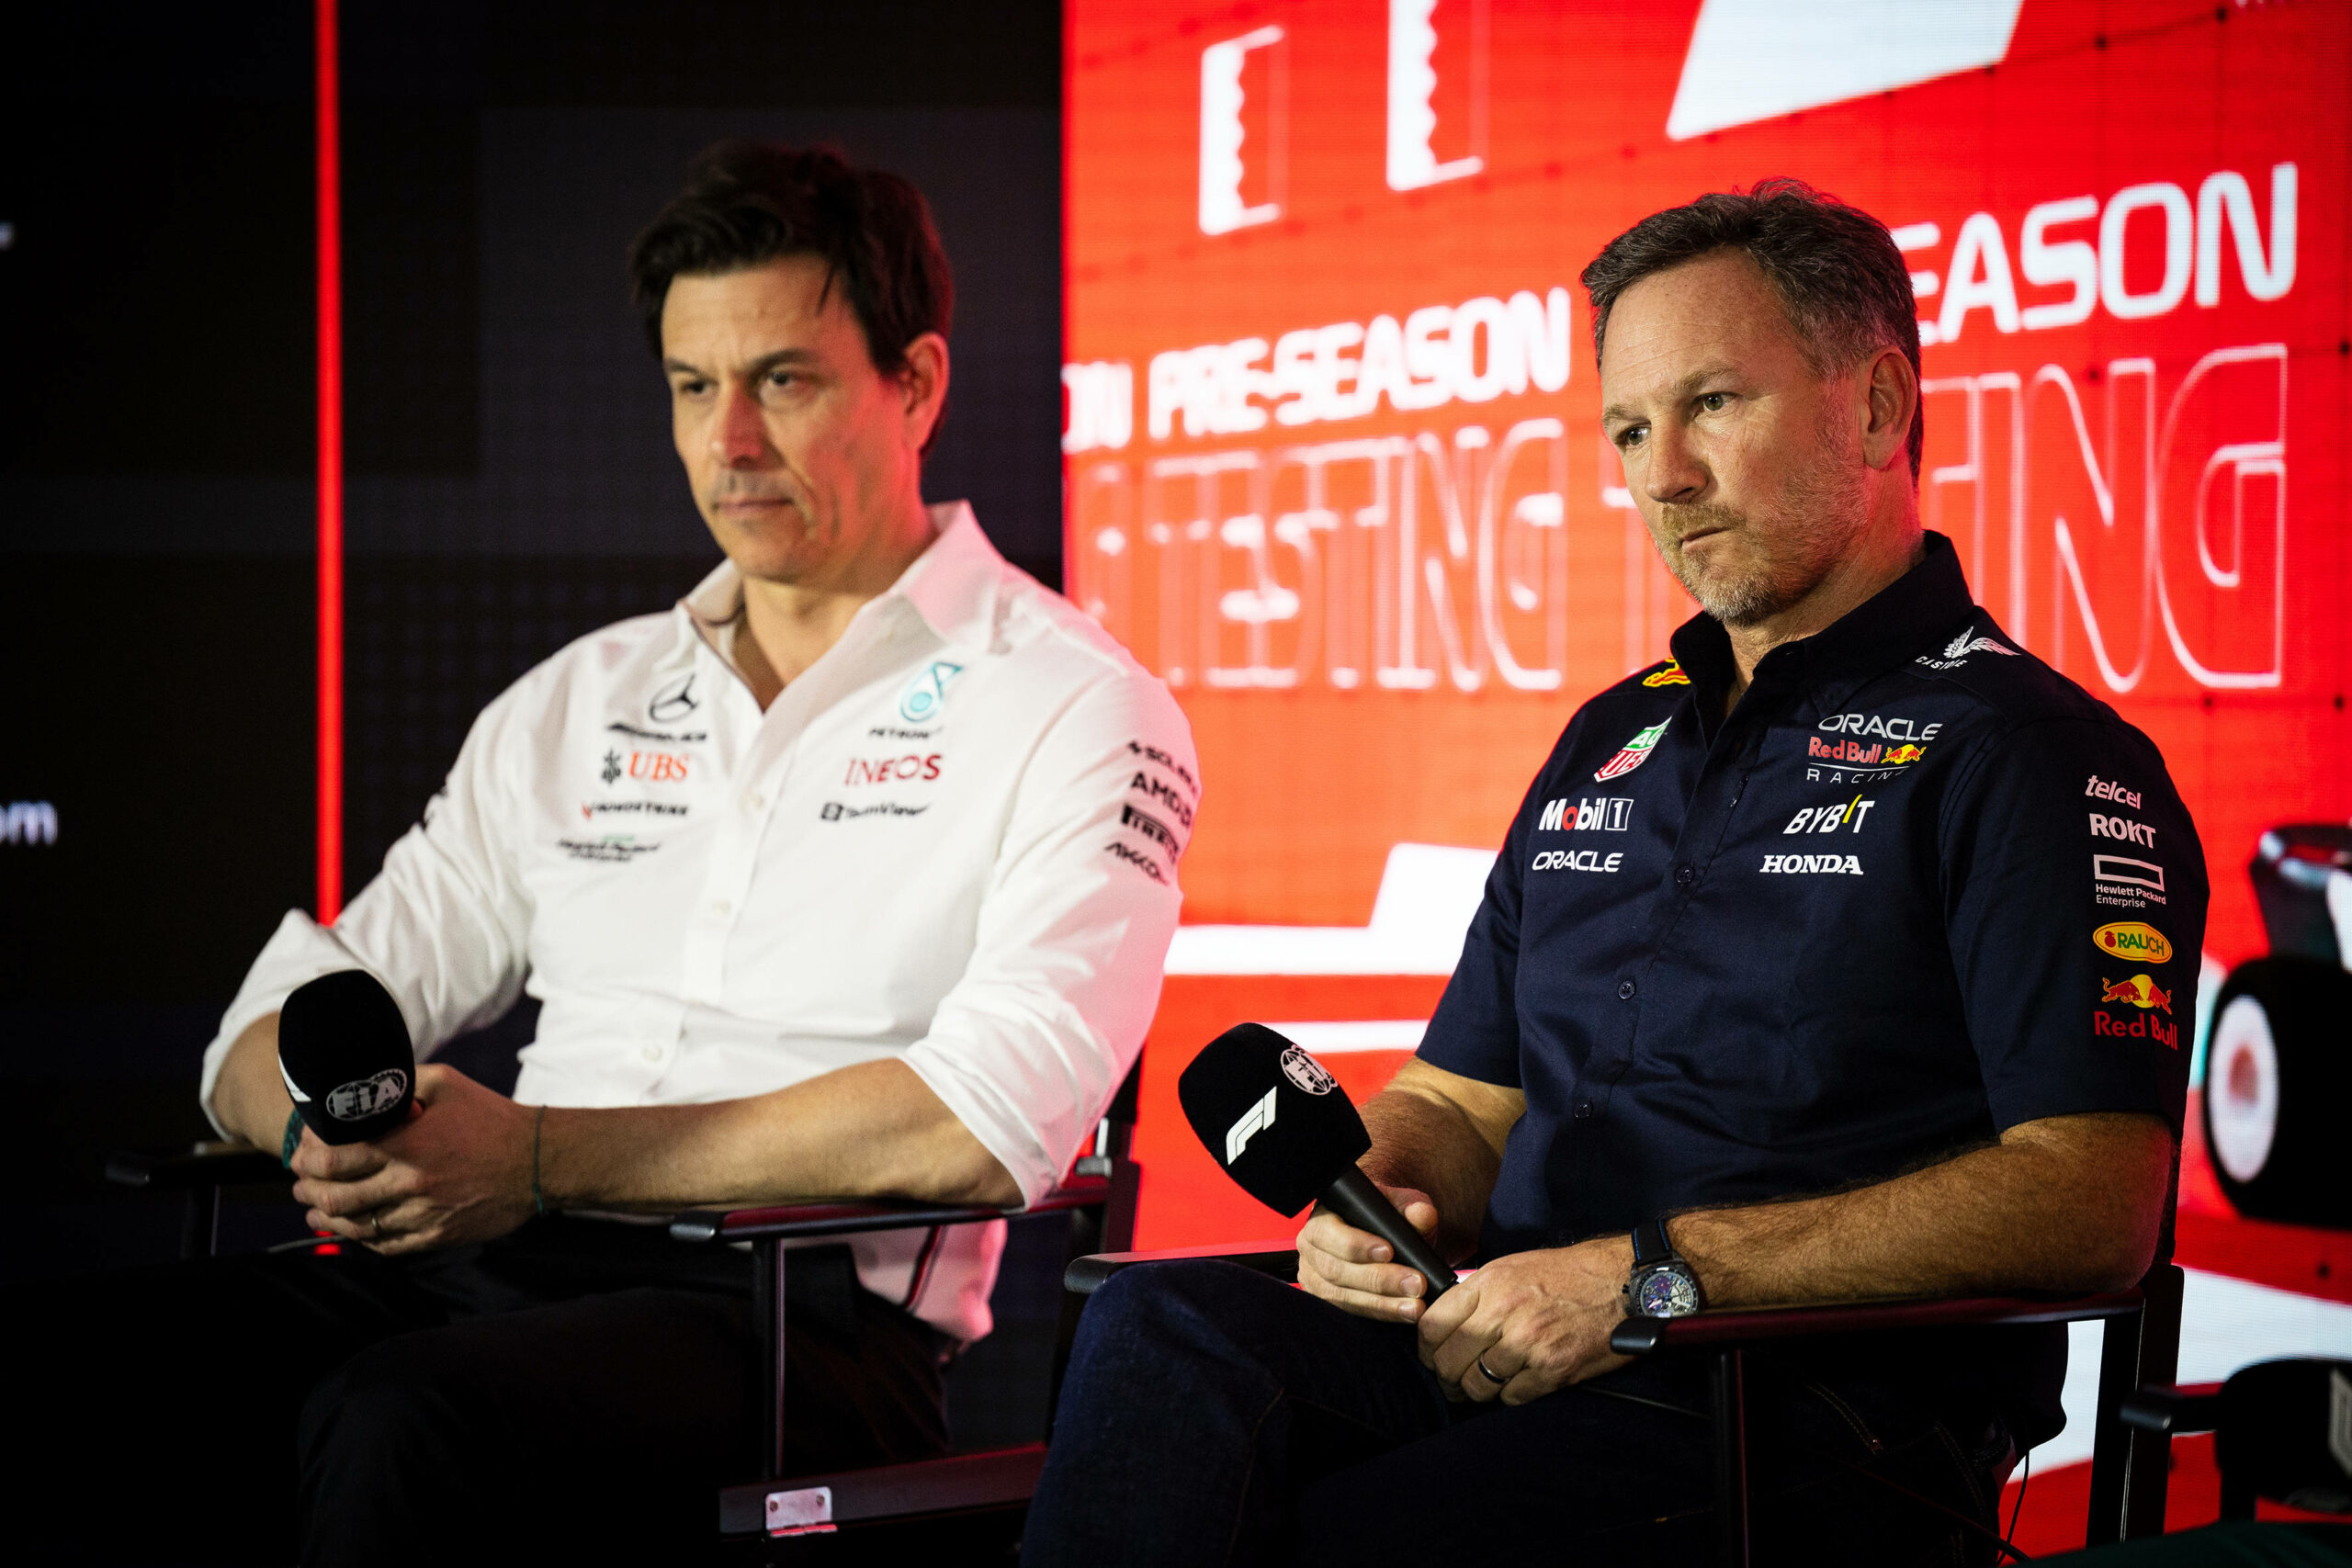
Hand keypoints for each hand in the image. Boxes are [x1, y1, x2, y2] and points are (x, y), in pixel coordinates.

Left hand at [290, 1065, 536, 1254]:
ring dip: (326, 1220)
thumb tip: (364, 1086)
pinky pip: (386, 1247)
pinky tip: (352, 1231)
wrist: (538, 1161)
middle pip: (336, 1198)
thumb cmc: (492, 1118)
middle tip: (299, 1185)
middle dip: (307, 1192)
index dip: (306, 1161)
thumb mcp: (446, 1084)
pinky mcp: (437, 1237)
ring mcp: (422, 1215)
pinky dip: (361, 1241)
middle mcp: (409, 1184)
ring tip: (314, 1212)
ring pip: (356, 1227)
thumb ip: (400, 1082)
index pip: (334, 1160)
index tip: (299, 1157)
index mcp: (407, 1145)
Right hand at [1296, 1181, 1444, 1323]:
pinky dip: (1378, 1315)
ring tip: (1414, 1307)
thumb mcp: (1401, 1206)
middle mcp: (1310, 1250)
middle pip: (1335, 1270)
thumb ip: (1412, 1207)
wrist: (1386, 1243)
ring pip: (1341, 1297)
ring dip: (1381, 1304)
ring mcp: (1314, 1279)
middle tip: (1415, 1284)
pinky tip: (1403, 1315)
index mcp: (1320, 1218)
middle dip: (1378, 1280)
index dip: (1356, 1245)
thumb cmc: (1387, 1220)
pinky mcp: (1325, 1302)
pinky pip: (1348, 1313)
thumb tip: (1420, 1214)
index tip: (1389, 1251)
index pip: (1328, 1232)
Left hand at [1416, 1235, 1634, 1404]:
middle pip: (1449, 1361)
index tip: (1432, 1357)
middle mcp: (1503, 1313)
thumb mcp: (1513, 1267)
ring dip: (1477, 1391)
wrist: (1622, 1283)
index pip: (1432, 1325)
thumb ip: (1477, 1293)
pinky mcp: (1552, 1370)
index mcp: (1489, 1284)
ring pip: (1477, 1386)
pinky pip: (1511, 1397)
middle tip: (1453, 1382)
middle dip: (1446, 1378)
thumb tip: (1446, 1321)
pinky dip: (1510, 1396)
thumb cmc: (1567, 1274)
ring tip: (1484, 1386)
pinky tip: (1518, 1383)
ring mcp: (1527, 1344)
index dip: (1426, 1349)